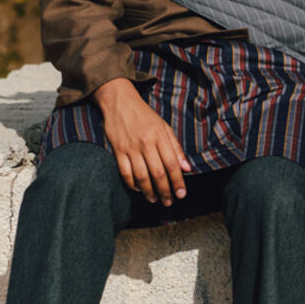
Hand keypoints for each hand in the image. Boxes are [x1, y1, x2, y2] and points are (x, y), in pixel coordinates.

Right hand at [93, 77, 191, 204]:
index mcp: (160, 136)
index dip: (178, 181)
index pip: (172, 164)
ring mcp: (131, 148)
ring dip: (149, 192)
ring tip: (155, 200)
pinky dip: (132, 184)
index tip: (181, 194)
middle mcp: (146, 143)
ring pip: (142, 176)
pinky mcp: (118, 150)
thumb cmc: (145, 116)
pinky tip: (138, 190)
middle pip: (158, 173)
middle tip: (169, 202)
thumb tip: (187, 168)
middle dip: (165, 191)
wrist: (120, 101)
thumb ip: (176, 148)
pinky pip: (125, 172)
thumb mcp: (164, 127)